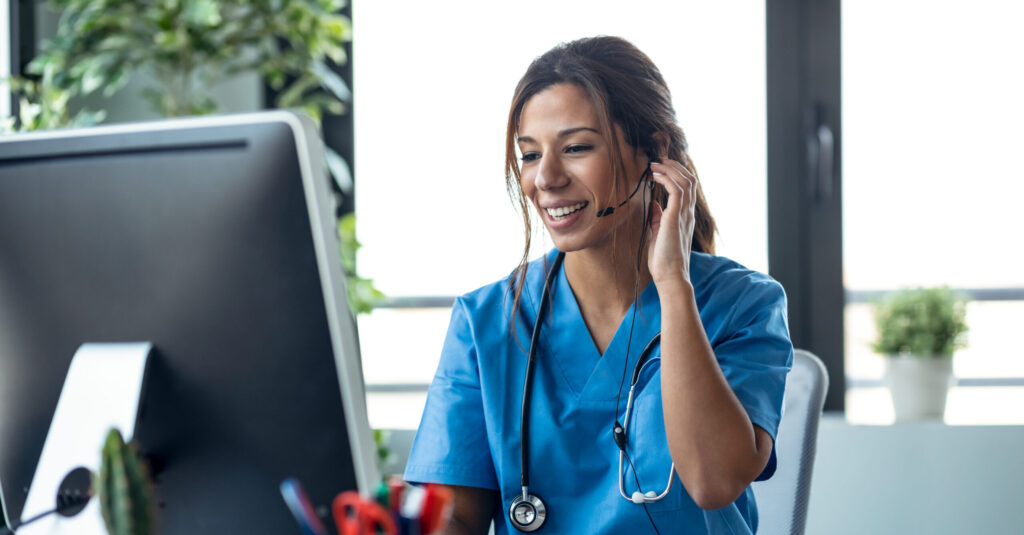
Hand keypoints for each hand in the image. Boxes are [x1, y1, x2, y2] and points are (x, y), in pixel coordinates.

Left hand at [646, 157, 696, 288]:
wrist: (670, 276)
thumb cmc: (663, 260)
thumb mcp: (657, 234)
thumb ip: (657, 218)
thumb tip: (653, 204)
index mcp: (684, 217)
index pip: (687, 188)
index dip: (676, 173)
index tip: (661, 167)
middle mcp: (687, 213)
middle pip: (689, 180)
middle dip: (674, 166)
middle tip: (658, 160)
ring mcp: (684, 215)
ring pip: (685, 181)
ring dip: (669, 169)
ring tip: (655, 164)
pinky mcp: (676, 218)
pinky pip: (676, 190)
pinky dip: (666, 178)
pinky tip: (655, 176)